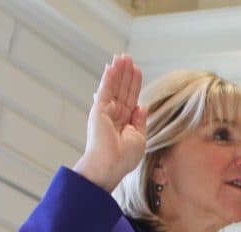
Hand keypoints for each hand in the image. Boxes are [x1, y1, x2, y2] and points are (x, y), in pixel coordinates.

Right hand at [73, 53, 146, 191]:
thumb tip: (142, 105)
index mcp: (124, 122)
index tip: (137, 70)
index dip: (134, 84)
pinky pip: (105, 91)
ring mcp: (106, 112)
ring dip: (119, 72)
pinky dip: (109, 78)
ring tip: (123, 57)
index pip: (130, 98)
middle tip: (128, 58)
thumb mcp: (139, 137)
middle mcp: (114, 115)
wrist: (110, 166)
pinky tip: (113, 66)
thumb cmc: (124, 158)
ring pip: (114, 87)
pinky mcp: (99, 110)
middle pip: (123, 90)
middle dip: (126, 74)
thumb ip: (140, 121)